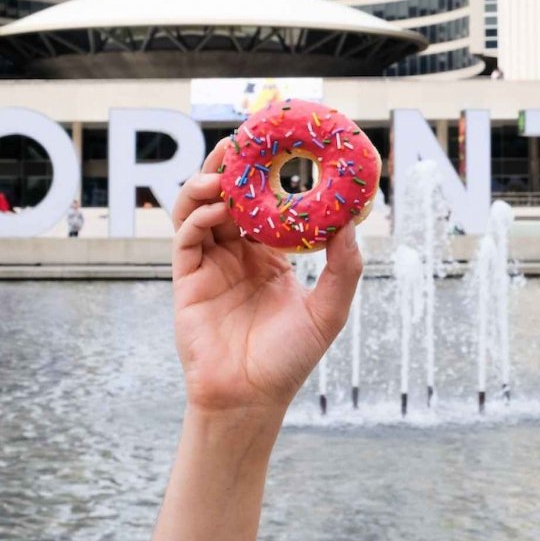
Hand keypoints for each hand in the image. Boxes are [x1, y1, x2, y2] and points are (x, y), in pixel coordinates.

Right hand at [169, 139, 363, 414]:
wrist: (250, 400)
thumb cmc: (289, 361)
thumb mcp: (329, 311)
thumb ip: (343, 268)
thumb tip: (352, 222)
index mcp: (268, 256)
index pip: (264, 203)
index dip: (267, 174)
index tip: (278, 145)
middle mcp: (236, 254)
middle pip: (227, 197)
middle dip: (231, 167)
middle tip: (243, 140)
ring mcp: (209, 265)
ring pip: (199, 209)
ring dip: (208, 185)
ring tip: (224, 170)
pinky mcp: (187, 280)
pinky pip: (186, 238)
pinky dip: (198, 217)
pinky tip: (217, 208)